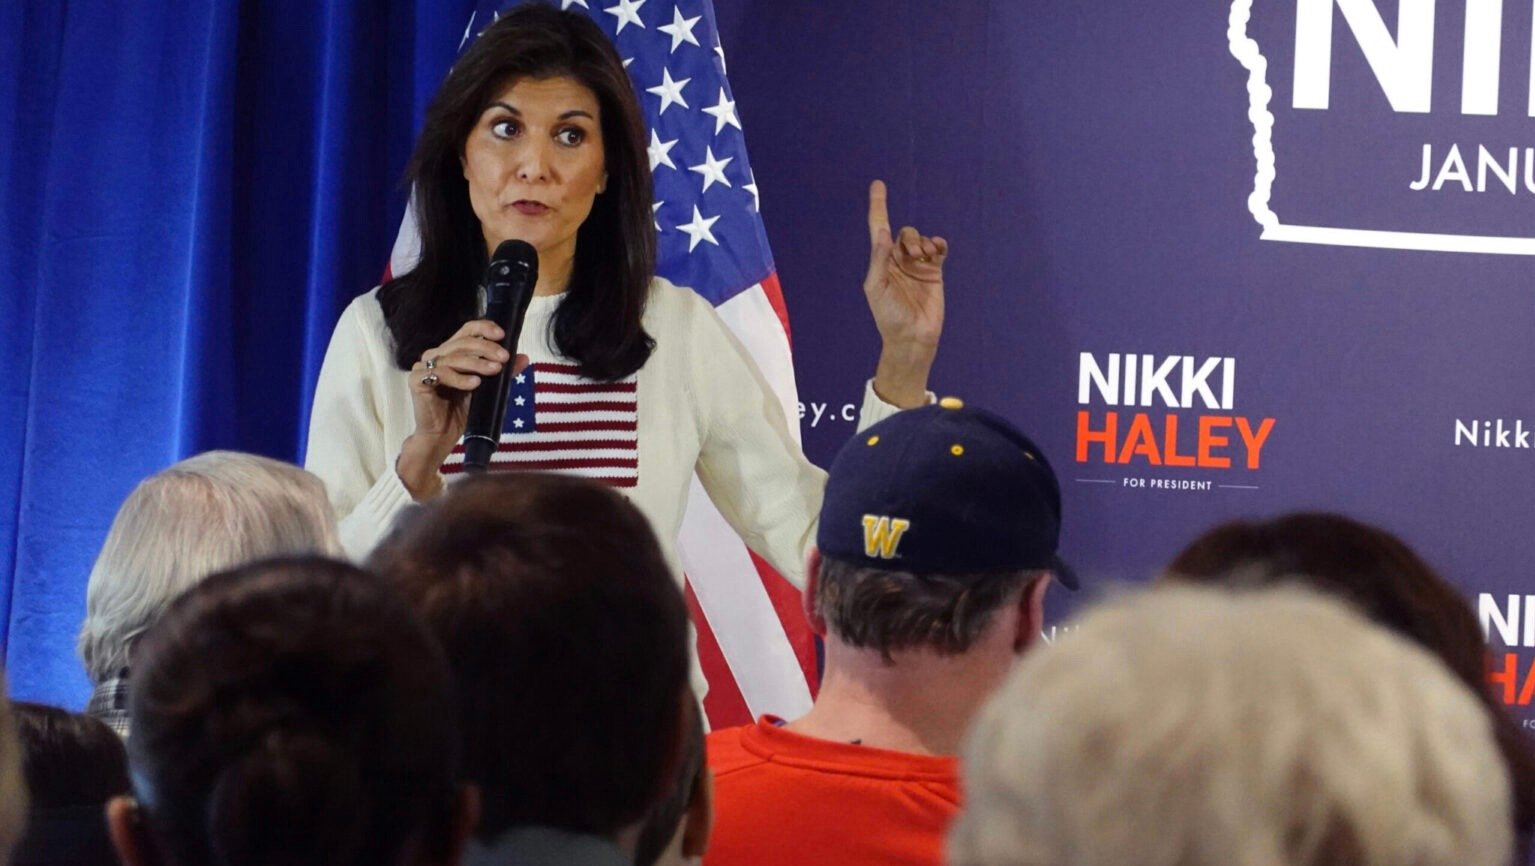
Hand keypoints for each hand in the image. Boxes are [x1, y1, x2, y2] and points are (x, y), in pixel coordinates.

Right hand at [397, 319, 528, 498]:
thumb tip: (524, 357)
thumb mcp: (487, 389)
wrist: (442, 436)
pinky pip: (440, 374)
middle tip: (504, 358)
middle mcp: (436, 355)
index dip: (484, 328)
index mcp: (451, 351)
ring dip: (477, 363)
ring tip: (494, 371)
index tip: (502, 335)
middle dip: (486, 348)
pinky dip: (460, 378)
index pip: (467, 330)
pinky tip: (474, 384)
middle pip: (462, 342)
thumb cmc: (462, 411)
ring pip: (453, 357)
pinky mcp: (416, 380)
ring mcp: (424, 366)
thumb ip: (503, 372)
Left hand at [864, 180, 946, 407]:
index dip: (878, 206)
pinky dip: (939, 244)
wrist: (912, 337)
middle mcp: (899, 260)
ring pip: (921, 239)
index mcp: (881, 262)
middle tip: (914, 255)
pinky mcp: (935, 273)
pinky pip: (939, 249)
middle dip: (910, 238)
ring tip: (925, 257)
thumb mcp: (877, 287)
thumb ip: (880, 259)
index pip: (879, 228)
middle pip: (904, 232)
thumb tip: (883, 233)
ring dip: (924, 242)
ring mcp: (918, 266)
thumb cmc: (889, 316)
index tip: (878, 184)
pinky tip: (938, 249)